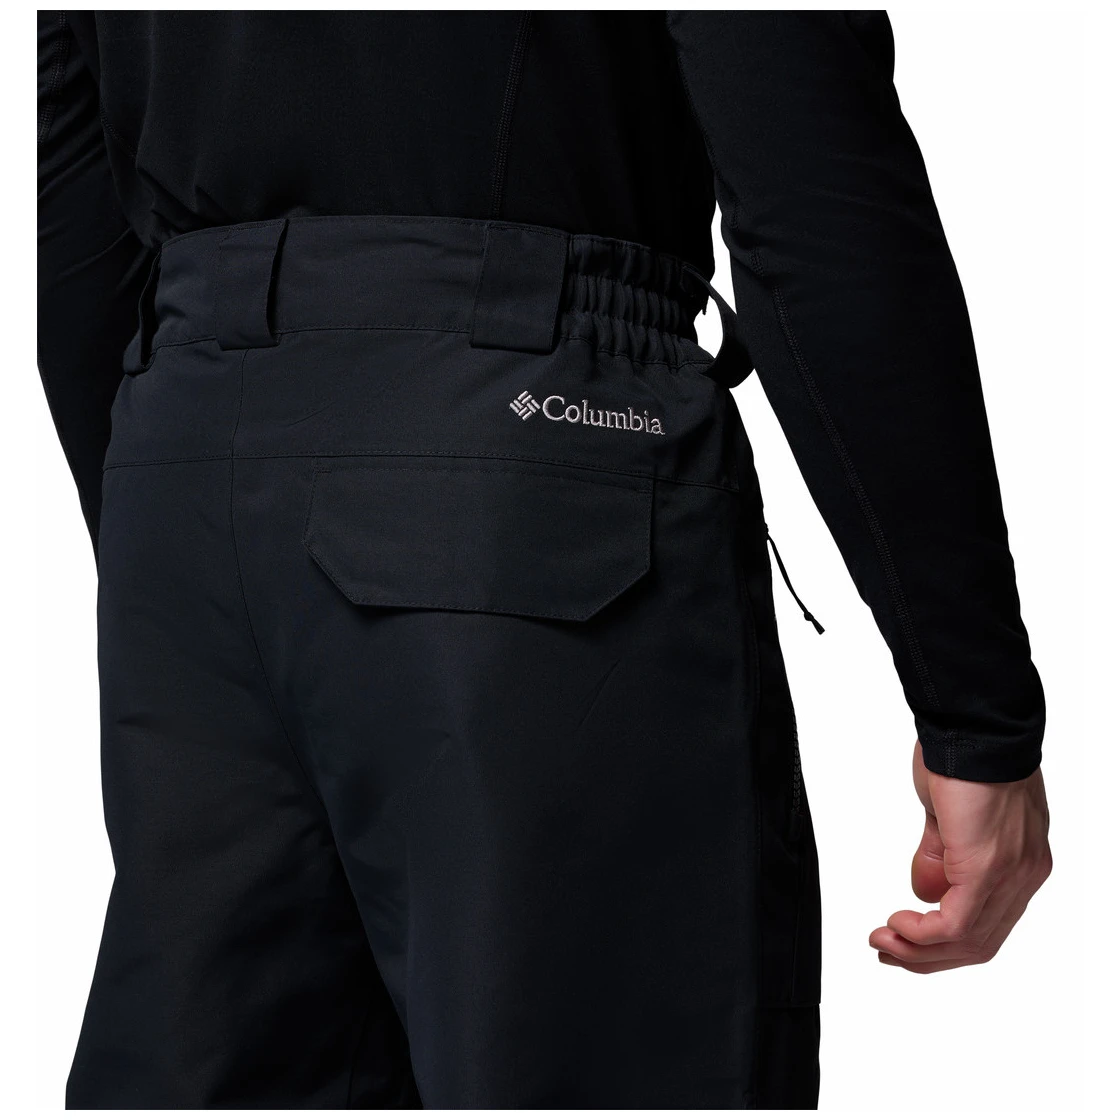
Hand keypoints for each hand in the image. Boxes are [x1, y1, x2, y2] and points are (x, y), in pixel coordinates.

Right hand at [869, 740, 1050, 972]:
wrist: (974, 725)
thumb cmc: (963, 752)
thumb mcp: (949, 813)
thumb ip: (941, 856)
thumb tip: (923, 893)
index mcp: (1020, 860)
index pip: (988, 923)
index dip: (942, 941)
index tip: (902, 937)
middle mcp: (1025, 874)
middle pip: (980, 942)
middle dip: (927, 956)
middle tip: (887, 950)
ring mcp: (1011, 874)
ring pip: (970, 940)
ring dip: (919, 950)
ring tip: (884, 942)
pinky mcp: (987, 868)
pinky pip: (957, 924)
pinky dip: (922, 935)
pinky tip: (897, 926)